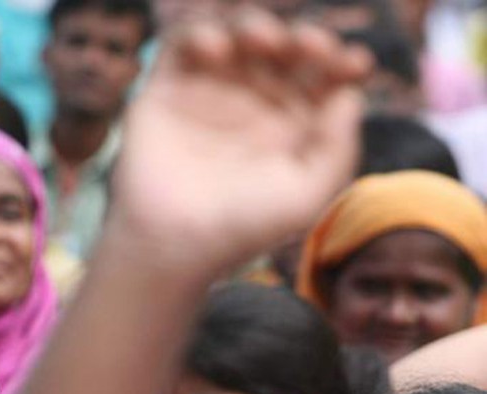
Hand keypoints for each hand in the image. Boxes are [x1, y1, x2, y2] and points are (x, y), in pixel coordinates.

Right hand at [112, 9, 370, 271]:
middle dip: (301, 39)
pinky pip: (181, 46)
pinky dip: (199, 34)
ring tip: (262, 42)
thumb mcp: (307, 194)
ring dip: (253, 27)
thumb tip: (348, 94)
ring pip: (235, 38)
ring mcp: (206, 97)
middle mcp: (248, 107)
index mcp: (286, 130)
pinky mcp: (165, 93)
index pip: (318, 80)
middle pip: (281, 51)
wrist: (173, 242)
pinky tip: (216, 50)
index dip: (339, 63)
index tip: (353, 66)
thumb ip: (337, 145)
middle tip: (308, 47)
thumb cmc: (242, 227)